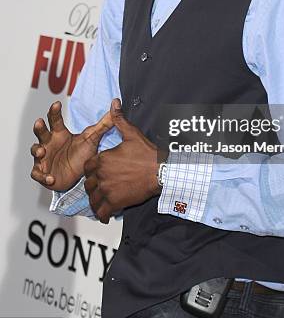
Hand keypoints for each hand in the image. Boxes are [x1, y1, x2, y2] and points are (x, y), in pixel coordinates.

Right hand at [30, 101, 112, 190]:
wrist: (79, 176)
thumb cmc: (81, 154)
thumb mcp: (92, 138)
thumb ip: (103, 124)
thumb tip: (116, 106)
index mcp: (59, 133)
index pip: (55, 119)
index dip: (54, 111)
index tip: (57, 104)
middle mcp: (49, 143)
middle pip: (41, 132)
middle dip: (39, 127)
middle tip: (40, 122)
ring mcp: (44, 157)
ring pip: (35, 150)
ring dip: (37, 150)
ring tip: (42, 151)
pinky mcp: (43, 172)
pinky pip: (37, 173)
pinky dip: (43, 176)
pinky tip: (51, 177)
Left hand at [84, 98, 161, 223]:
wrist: (161, 172)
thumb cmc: (147, 153)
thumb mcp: (132, 134)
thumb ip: (119, 120)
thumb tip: (114, 103)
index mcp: (102, 159)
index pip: (88, 167)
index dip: (92, 170)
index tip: (98, 172)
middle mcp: (101, 175)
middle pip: (88, 183)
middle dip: (93, 185)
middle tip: (101, 187)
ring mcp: (107, 190)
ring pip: (93, 198)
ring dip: (95, 200)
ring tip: (101, 200)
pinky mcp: (115, 203)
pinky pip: (101, 212)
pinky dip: (101, 214)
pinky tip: (104, 214)